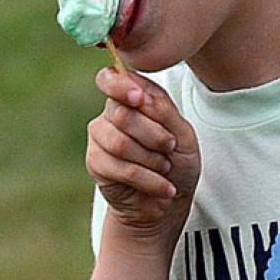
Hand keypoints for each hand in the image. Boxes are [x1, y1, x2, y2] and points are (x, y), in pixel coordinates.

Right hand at [87, 67, 199, 239]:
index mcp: (132, 98)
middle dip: (154, 135)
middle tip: (169, 148)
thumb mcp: (183, 133)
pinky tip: (163, 187)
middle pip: (122, 114)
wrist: (171, 201)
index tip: (139, 99)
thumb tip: (140, 96)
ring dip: (152, 160)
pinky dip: (150, 180)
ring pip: (121, 143)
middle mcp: (111, 114)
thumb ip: (164, 111)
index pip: (110, 78)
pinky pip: (122, 168)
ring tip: (165, 168)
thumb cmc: (178, 162)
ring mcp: (100, 138)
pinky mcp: (96, 164)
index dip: (120, 86)